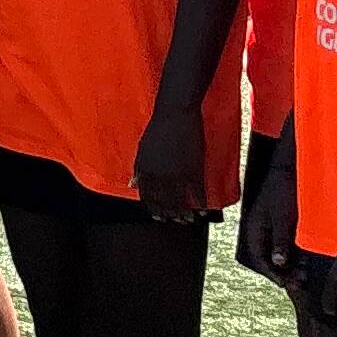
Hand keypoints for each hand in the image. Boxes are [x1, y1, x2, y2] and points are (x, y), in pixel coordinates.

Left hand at [132, 109, 209, 225]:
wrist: (175, 114)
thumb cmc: (157, 129)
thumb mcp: (142, 149)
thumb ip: (138, 169)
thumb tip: (132, 185)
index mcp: (145, 171)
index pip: (148, 197)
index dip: (154, 209)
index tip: (160, 217)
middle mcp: (159, 176)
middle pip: (164, 203)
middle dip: (171, 215)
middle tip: (177, 221)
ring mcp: (177, 174)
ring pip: (180, 201)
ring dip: (185, 214)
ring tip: (189, 220)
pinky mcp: (194, 170)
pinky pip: (197, 192)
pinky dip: (201, 203)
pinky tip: (204, 210)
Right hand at [234, 131, 298, 284]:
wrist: (291, 170)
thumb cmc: (284, 191)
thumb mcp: (282, 217)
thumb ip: (279, 240)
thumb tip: (277, 263)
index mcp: (254, 229)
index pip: (259, 258)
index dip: (272, 273)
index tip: (285, 284)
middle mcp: (261, 231)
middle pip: (268, 259)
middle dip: (282, 273)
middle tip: (298, 283)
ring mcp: (271, 228)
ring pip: (278, 254)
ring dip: (290, 266)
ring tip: (305, 274)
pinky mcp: (282, 225)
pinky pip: (286, 246)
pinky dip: (295, 255)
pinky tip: (306, 260)